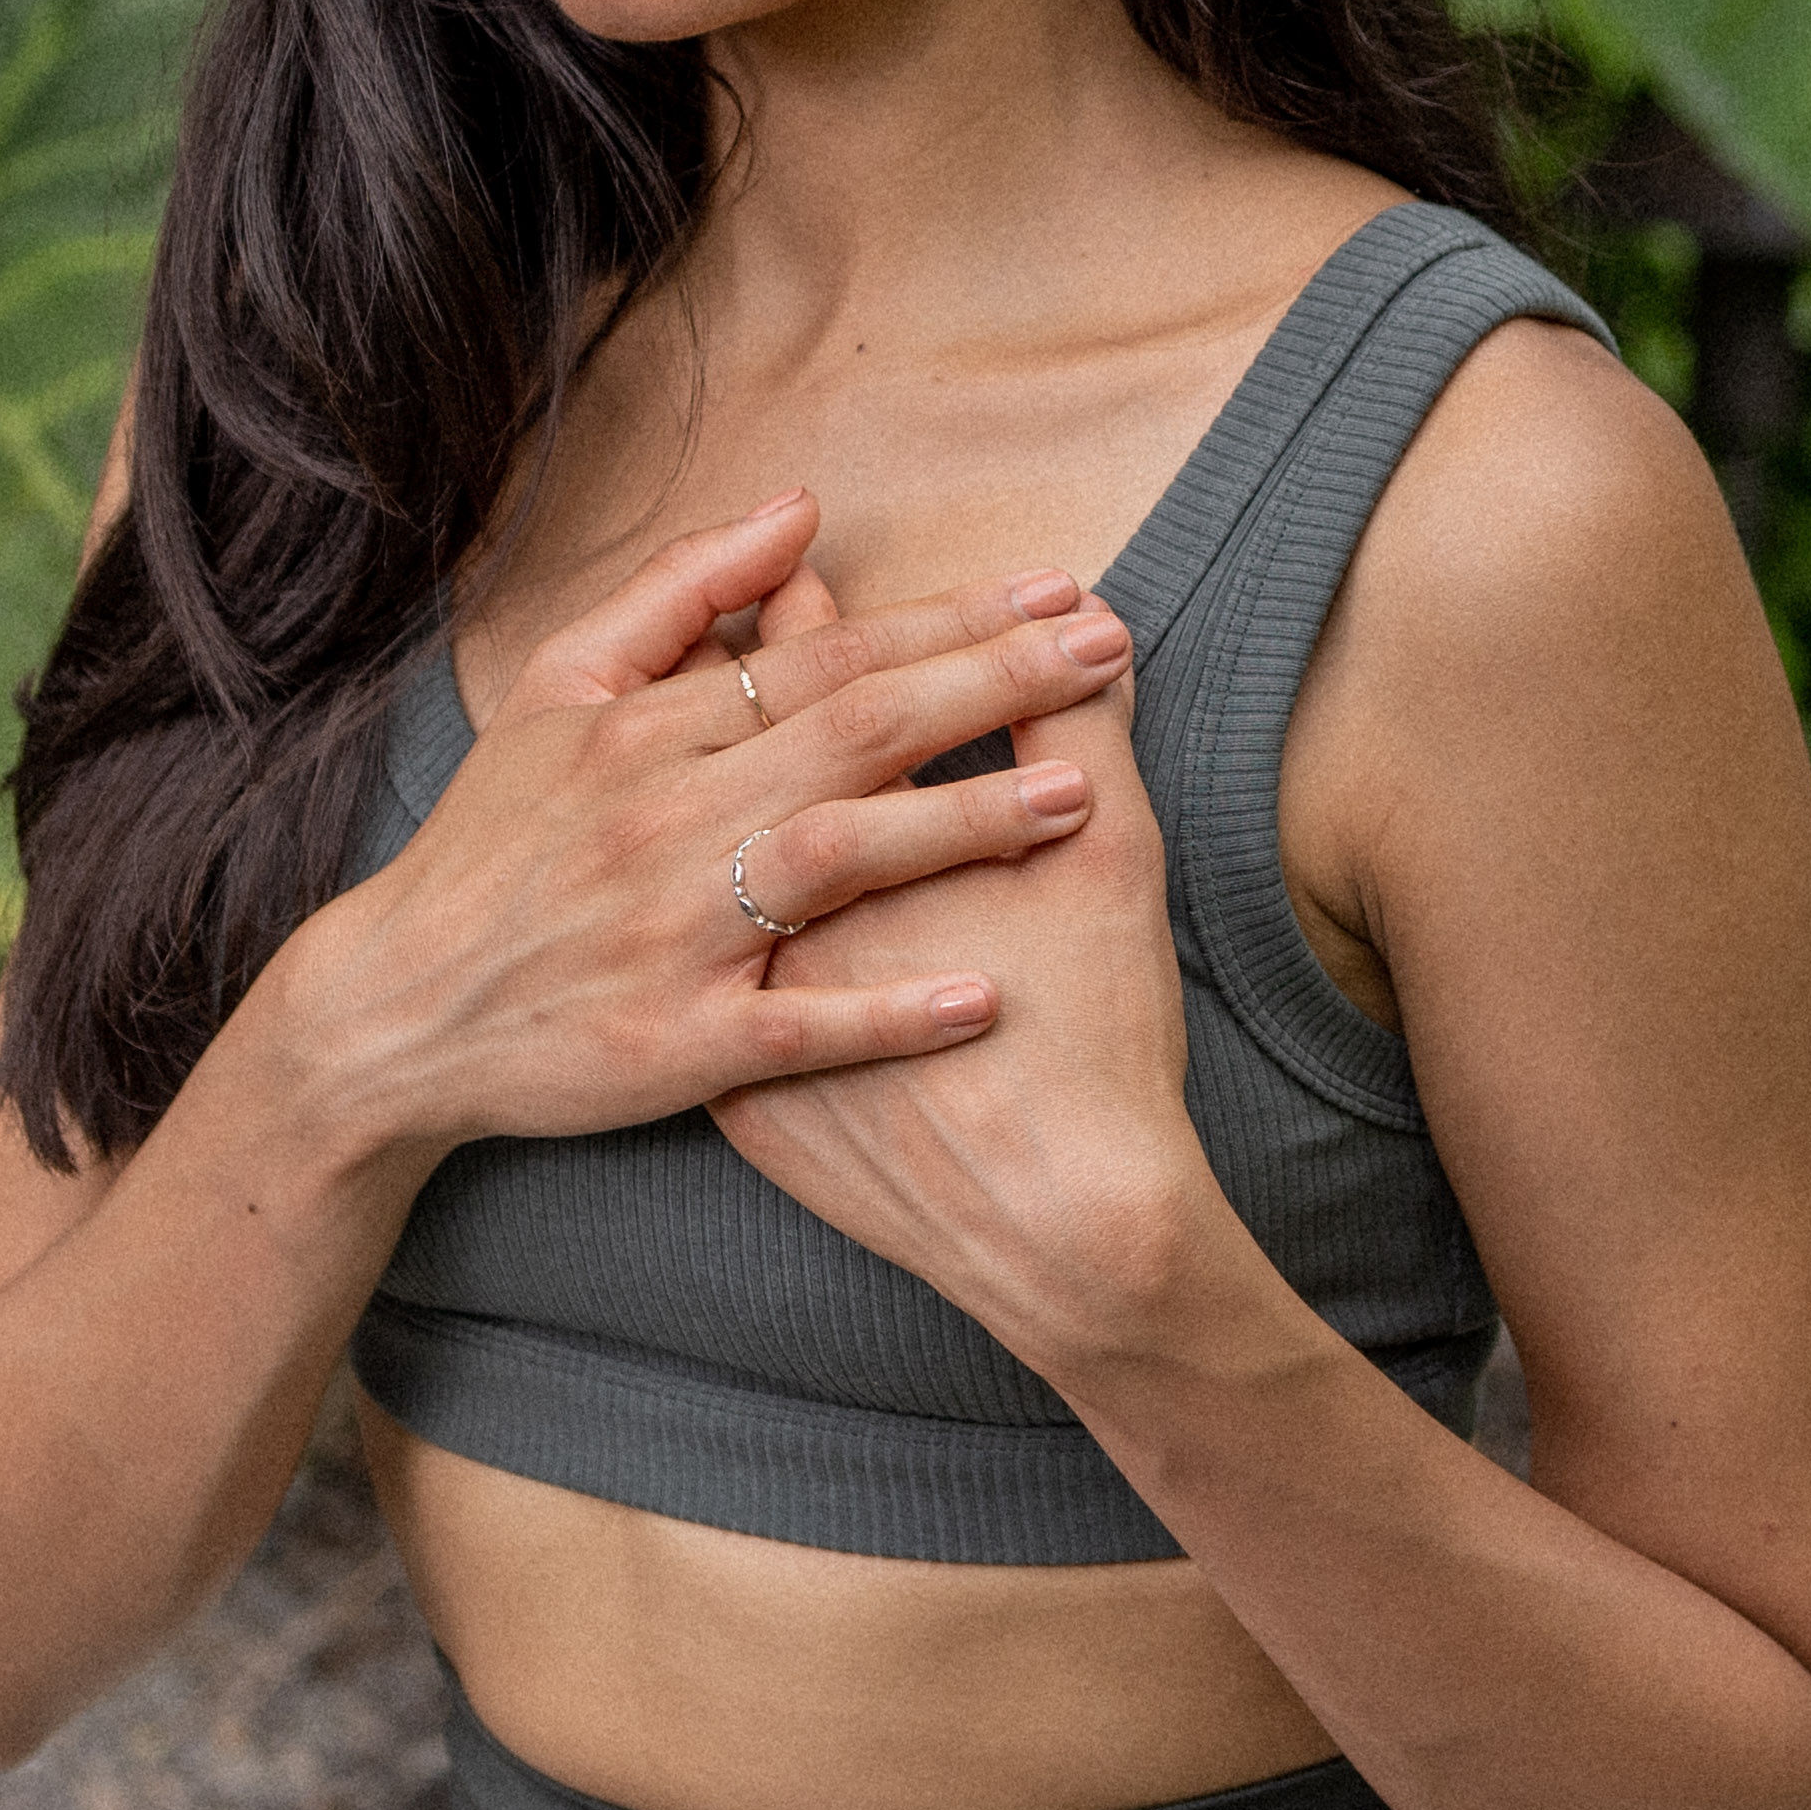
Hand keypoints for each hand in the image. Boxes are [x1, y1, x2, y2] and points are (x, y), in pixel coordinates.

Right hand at [247, 490, 1132, 1157]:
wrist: (391, 1009)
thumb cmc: (491, 843)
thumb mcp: (555, 689)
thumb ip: (679, 591)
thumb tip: (800, 509)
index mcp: (651, 729)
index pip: (830, 655)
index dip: (953, 622)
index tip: (1065, 594)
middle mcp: (667, 818)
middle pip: (856, 733)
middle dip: (993, 686)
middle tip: (1112, 651)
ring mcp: (674, 934)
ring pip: (838, 861)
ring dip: (962, 826)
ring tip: (1081, 798)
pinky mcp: (676, 1045)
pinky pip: (799, 1026)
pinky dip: (890, 1013)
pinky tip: (984, 996)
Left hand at [706, 665, 1227, 1371]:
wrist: (1053, 1230)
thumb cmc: (1100, 1043)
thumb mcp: (1112, 864)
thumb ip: (1088, 739)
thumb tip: (1084, 647)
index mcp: (860, 836)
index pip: (824, 700)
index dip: (823, 632)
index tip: (813, 578)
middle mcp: (774, 906)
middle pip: (740, 771)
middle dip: (747, 701)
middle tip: (746, 627)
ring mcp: (740, 1004)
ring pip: (698, 883)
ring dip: (709, 811)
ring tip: (716, 752)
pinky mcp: (734, 1091)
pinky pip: (697, 999)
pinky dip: (704, 948)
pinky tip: (706, 909)